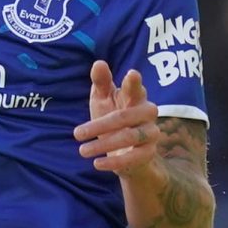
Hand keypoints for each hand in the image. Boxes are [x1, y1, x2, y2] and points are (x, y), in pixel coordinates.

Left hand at [74, 61, 162, 180]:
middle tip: (76, 133)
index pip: (135, 87)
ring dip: (103, 145)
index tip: (131, 74)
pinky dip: (114, 162)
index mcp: (136, 96)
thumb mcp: (103, 99)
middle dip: (99, 126)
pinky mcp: (149, 152)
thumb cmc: (113, 117)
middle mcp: (147, 112)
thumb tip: (98, 63)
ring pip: (129, 137)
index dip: (134, 82)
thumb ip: (101, 82)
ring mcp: (151, 132)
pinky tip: (97, 164)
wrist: (126, 150)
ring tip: (82, 151)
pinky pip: (133, 158)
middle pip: (124, 116)